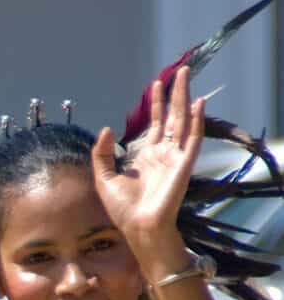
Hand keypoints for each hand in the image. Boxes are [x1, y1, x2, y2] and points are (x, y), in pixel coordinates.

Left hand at [92, 66, 203, 256]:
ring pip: (182, 122)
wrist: (137, 227)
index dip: (155, 105)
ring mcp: (174, 158)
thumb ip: (102, 154)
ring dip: (185, 99)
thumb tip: (106, 128)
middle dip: (174, 95)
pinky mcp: (183, 165)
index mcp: (145, 157)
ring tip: (187, 77)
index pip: (154, 124)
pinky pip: (193, 139)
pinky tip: (198, 104)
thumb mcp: (104, 179)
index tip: (155, 85)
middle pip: (171, 117)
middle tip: (180, 72)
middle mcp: (162, 154)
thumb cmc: (122, 209)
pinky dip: (197, 122)